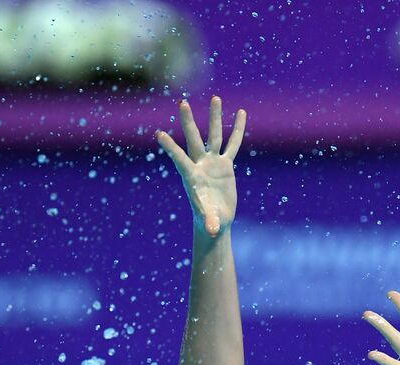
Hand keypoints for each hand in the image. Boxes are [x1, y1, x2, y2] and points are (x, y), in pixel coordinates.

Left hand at [156, 96, 245, 237]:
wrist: (215, 219)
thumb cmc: (208, 221)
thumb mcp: (210, 221)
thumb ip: (210, 222)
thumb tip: (213, 231)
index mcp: (192, 176)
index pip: (179, 159)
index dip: (170, 148)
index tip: (158, 134)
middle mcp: (200, 165)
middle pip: (194, 139)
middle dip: (188, 122)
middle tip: (182, 103)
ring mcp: (213, 162)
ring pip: (214, 135)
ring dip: (215, 117)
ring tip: (216, 97)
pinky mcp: (225, 165)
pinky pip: (232, 144)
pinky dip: (237, 129)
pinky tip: (241, 113)